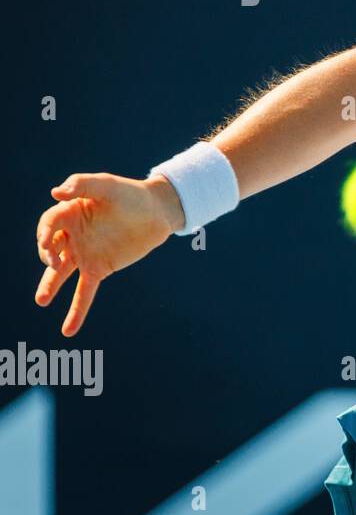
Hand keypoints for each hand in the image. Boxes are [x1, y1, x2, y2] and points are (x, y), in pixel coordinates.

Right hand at [34, 173, 181, 335]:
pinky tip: (68, 330)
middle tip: (54, 262)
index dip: (45, 232)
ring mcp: (84, 254)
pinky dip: (76, 311)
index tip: (48, 240)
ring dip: (50, 286)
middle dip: (48, 255)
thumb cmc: (130, 193)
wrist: (157, 211)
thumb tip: (55, 193)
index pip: (49, 223)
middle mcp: (72, 235)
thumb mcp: (106, 185)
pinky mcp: (100, 269)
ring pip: (61, 274)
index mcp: (69, 213)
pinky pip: (84, 292)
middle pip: (50, 248)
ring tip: (40, 300)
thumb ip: (81, 184)